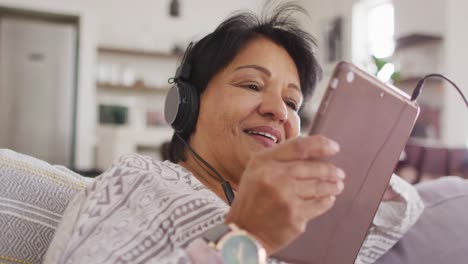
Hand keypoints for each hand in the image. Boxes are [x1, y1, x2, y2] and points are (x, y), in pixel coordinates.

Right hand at [225, 135, 345, 254]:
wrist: (244, 233)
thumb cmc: (253, 200)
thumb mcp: (256, 171)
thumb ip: (280, 159)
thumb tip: (314, 154)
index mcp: (263, 162)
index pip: (299, 147)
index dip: (321, 145)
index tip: (334, 148)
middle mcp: (274, 177)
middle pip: (314, 168)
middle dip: (331, 170)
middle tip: (339, 173)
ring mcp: (285, 198)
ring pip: (320, 186)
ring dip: (333, 186)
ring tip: (337, 186)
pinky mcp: (295, 217)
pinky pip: (320, 205)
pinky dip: (327, 201)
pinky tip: (328, 199)